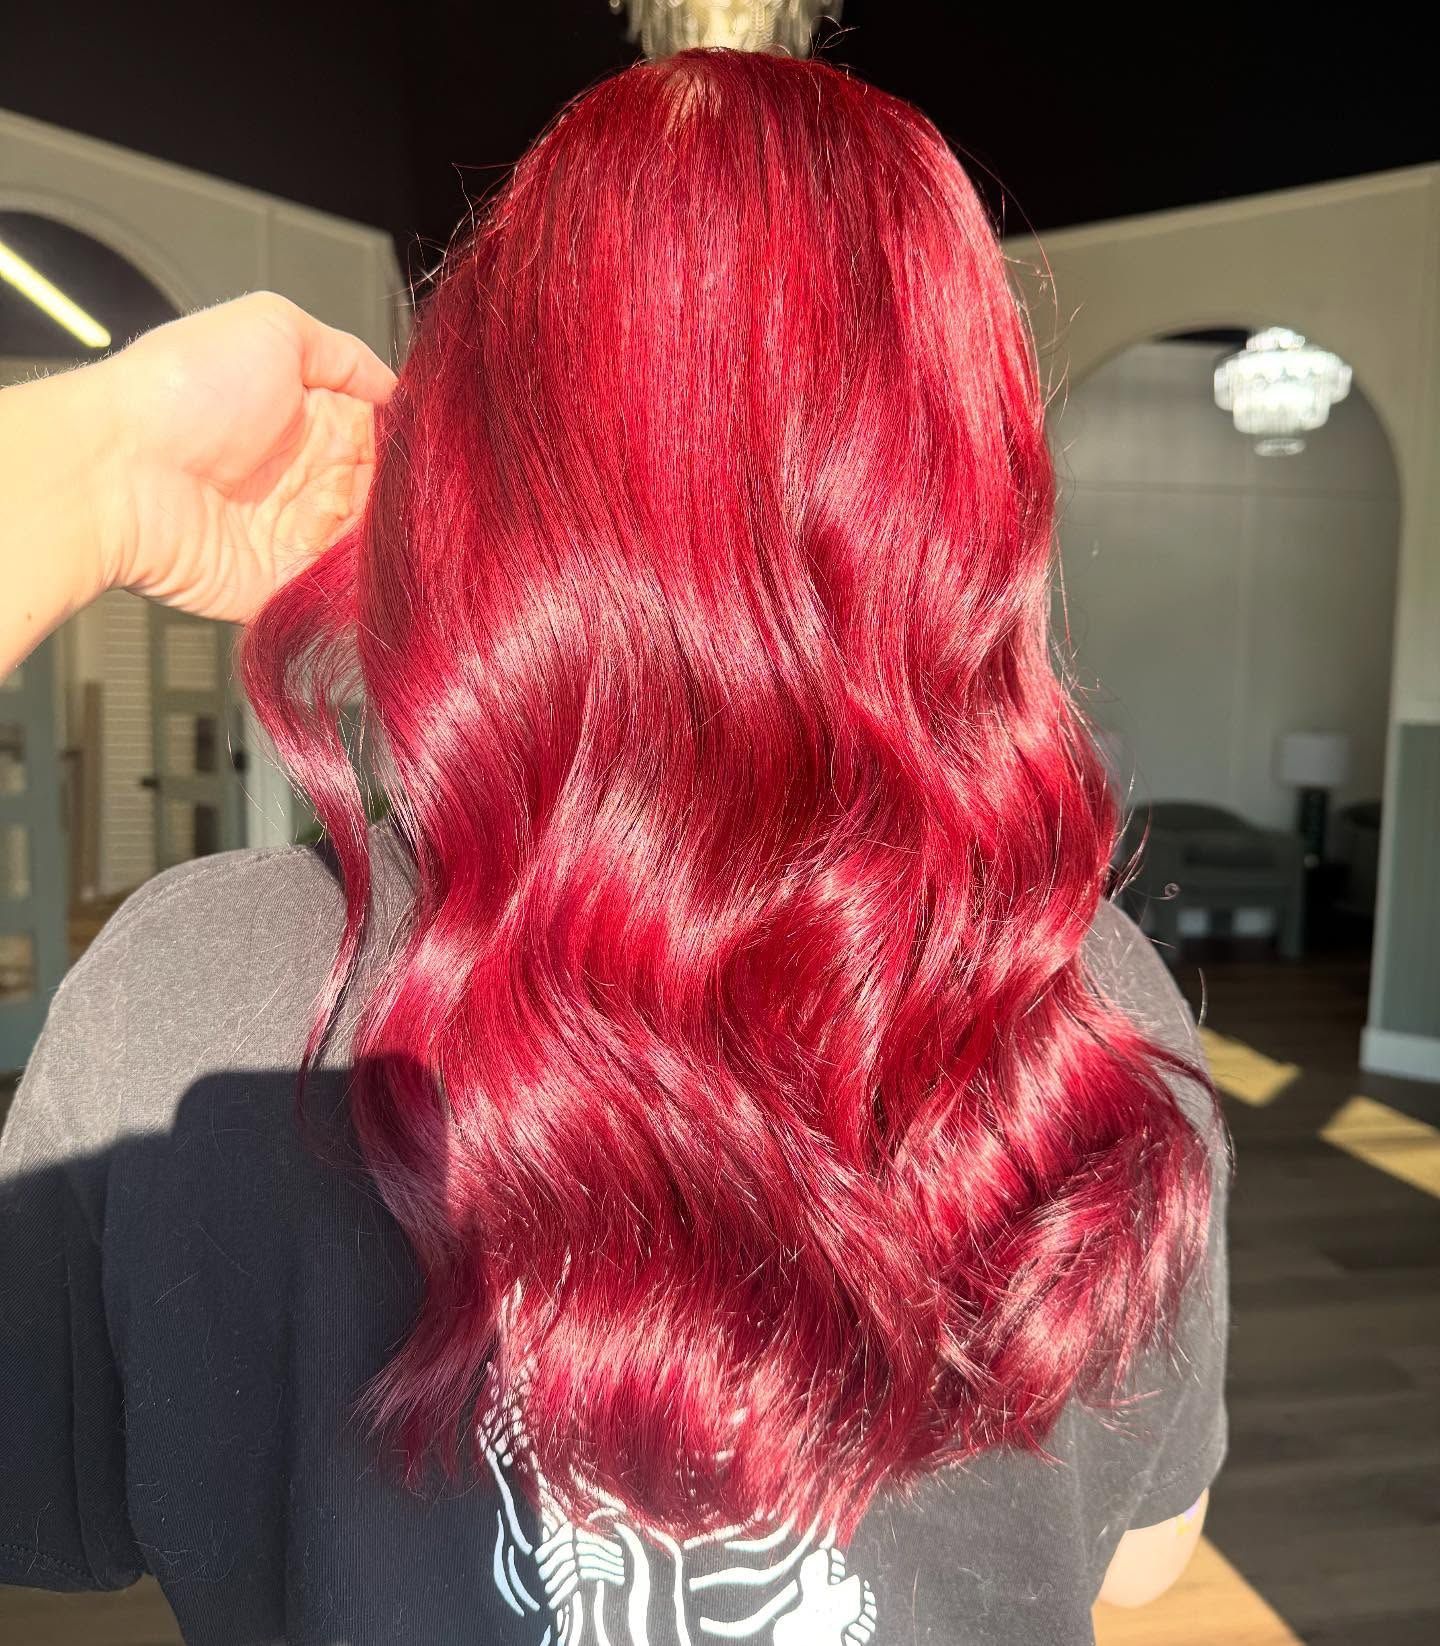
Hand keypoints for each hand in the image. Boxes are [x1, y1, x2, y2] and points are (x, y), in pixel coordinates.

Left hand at [84, 291, 396, 621]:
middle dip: (405, 496)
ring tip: (382, 524)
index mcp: (310, 418)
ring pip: (373, 547)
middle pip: (387, 497)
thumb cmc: (184, 390)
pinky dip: (362, 585)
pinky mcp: (282, 586)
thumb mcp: (273, 326)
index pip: (386, 439)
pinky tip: (369, 563)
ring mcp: (294, 535)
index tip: (429, 448)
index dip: (410, 444)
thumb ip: (345, 352)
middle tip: (407, 490)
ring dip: (387, 540)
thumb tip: (397, 388)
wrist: (119, 472)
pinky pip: (340, 594)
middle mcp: (305, 478)